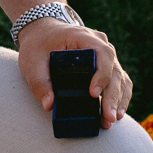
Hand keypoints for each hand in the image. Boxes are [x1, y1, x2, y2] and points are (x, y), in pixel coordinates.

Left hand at [16, 14, 131, 125]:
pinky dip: (120, 96)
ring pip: (119, 77)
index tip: (93, 94)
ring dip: (118, 99)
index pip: (102, 53)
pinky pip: (119, 80)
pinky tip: (117, 113)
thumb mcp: (32, 62)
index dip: (102, 74)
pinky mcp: (105, 65)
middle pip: (114, 69)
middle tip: (108, 116)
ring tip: (111, 120)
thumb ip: (39, 82)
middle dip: (112, 95)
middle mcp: (98, 43)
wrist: (41, 32)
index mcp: (82, 36)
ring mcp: (104, 54)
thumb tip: (49, 105)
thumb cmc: (37, 44)